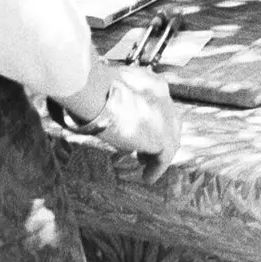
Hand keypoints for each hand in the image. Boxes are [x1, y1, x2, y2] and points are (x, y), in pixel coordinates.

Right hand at [94, 65, 185, 180]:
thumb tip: (102, 111)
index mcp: (152, 83)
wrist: (95, 91)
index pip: (157, 104)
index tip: (138, 129)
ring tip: (144, 164)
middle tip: (143, 149)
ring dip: (157, 153)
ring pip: (169, 140)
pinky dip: (157, 168)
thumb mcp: (108, 87)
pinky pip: (164, 157)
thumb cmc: (90, 85)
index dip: (149, 118)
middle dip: (158, 135)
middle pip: (168, 122)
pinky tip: (147, 178)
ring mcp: (165, 118)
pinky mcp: (161, 137)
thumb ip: (114, 99)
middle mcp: (164, 98)